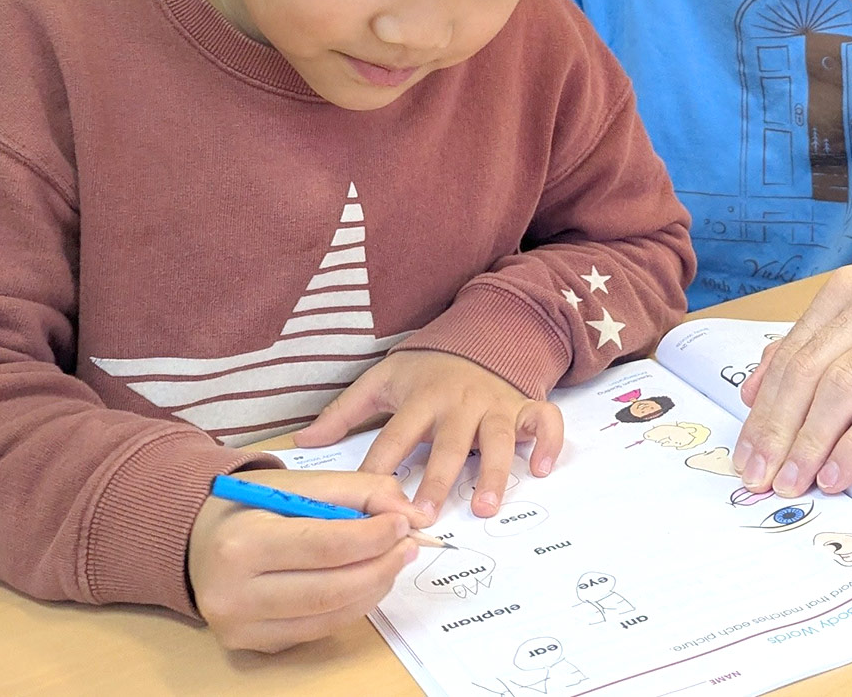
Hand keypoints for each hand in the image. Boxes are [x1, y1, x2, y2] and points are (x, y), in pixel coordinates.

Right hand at [189, 468, 424, 652]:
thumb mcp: (296, 483)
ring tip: (392, 562)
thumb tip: (411, 514)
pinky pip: (316, 631)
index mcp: (241, 543)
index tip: (403, 523)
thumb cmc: (249, 505)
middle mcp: (235, 593)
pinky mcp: (252, 646)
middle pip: (331, 589)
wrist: (194, 540)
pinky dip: (350, 607)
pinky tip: (363, 582)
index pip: (325, 545)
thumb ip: (357, 491)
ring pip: (329, 616)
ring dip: (372, 588)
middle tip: (408, 546)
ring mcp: (241, 627)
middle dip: (381, 566)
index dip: (373, 537)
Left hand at [294, 351, 563, 521]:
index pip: (397, 437)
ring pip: (500, 439)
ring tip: (486, 507)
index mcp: (422, 398)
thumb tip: (302, 444)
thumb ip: (344, 413)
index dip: (383, 469)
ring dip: (495, 472)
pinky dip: (549, 443)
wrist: (479, 335)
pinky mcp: (525, 406)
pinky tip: (543, 470)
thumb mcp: (383, 381)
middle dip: (439, 480)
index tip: (371, 504)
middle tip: (427, 515)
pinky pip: (546, 421)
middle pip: (450, 444)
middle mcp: (460, 402)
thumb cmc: (426, 369)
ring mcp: (496, 405)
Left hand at [733, 267, 851, 496]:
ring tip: (794, 482)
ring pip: (843, 389)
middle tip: (762, 476)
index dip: (762, 409)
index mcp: (848, 292)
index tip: (746, 454)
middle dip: (779, 430)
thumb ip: (813, 355)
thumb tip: (750, 392)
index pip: (791, 356)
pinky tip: (839, 474)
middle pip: (810, 372)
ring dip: (811, 443)